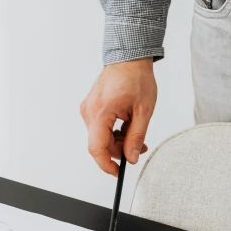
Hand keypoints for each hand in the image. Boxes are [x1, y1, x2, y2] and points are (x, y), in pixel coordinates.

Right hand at [80, 58, 156, 175]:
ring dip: (117, 140)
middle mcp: (89, 111)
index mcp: (101, 112)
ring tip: (135, 132)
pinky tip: (126, 125)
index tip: (118, 172)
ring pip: (99, 137)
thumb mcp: (143, 111)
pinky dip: (112, 131)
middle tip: (138, 148)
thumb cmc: (136, 78)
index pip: (97, 148)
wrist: (128, 58)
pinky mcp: (90, 107)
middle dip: (118, 150)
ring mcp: (88, 109)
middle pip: (99, 144)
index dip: (106, 164)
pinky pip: (99, 127)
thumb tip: (131, 157)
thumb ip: (136, 137)